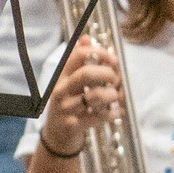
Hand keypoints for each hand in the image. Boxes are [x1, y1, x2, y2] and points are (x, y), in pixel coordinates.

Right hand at [41, 37, 119, 158]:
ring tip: (116, 96)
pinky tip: (117, 112)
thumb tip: (87, 38)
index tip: (113, 59)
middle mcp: (60, 90)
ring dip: (114, 95)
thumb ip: (78, 59)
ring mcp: (66, 108)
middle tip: (115, 80)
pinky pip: (101, 116)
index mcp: (61, 75)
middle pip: (86, 74)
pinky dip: (114, 113)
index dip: (100, 53)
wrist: (56, 134)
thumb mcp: (69, 80)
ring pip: (96, 96)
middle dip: (108, 74)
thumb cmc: (68, 102)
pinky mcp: (73, 125)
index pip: (78, 55)